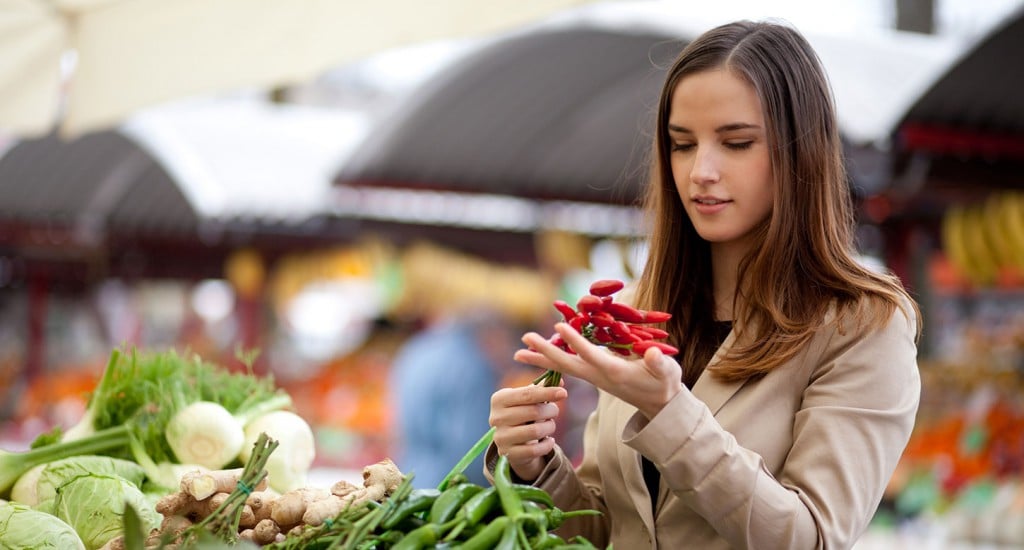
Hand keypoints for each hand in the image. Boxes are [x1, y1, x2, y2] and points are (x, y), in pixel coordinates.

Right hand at [489, 383, 566, 481]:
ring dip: (550, 427)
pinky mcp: (508, 453)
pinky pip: (535, 450)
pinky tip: (549, 440)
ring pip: (535, 431)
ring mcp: (501, 437)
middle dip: (550, 410)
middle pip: (533, 412)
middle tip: (554, 411)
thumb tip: (560, 380)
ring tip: (550, 425)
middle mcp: (496, 418)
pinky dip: (547, 445)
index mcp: (499, 399)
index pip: (527, 394)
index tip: (564, 392)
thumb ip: (542, 388)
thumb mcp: (528, 399)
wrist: (511, 440)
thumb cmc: (522, 413)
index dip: (547, 392)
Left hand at [514, 322, 683, 419]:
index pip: (591, 355)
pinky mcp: (594, 375)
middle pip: (567, 363)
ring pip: (564, 366)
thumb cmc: (665, 384)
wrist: (660, 404)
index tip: (558, 326)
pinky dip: (553, 359)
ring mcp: (594, 377)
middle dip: (545, 351)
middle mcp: (599, 376)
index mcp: (615, 372)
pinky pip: (569, 366)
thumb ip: (659, 364)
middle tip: (524, 338)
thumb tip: (653, 354)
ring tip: (519, 349)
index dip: (575, 341)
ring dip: (542, 357)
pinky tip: (539, 353)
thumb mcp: (668, 372)